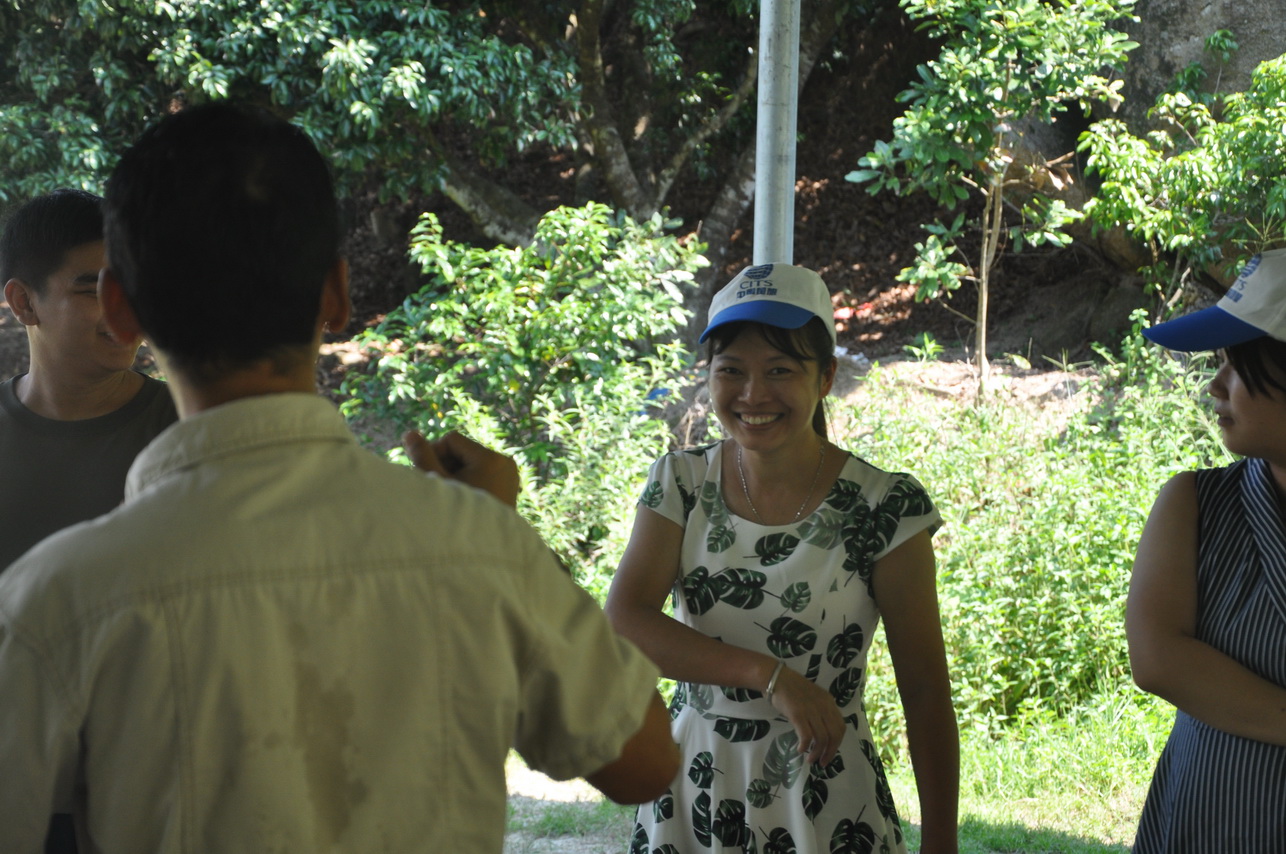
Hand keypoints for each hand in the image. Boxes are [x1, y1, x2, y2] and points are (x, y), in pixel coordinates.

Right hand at [403, 429, 520, 507]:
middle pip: (463, 450)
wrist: (482, 550)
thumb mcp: (437, 483)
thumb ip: (423, 457)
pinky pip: (483, 472)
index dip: (435, 454)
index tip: (430, 475)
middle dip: (447, 465)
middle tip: (438, 487)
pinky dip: (470, 480)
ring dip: (457, 473)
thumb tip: (409, 433)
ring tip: (450, 495)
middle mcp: (505, 462)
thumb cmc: (455, 516)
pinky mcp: (509, 484)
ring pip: (472, 461)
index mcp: (491, 459)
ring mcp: (510, 474)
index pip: (452, 440)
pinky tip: (462, 498)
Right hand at [768, 664, 845, 765]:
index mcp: (829, 702)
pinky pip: (806, 736)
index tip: (830, 753)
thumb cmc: (792, 688)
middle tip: (822, 762)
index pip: (841, 727)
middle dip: (830, 752)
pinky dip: (804, 746)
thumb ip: (821, 710)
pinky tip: (799, 749)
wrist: (776, 677)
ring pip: (821, 738)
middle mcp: (823, 706)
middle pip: (834, 735)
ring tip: (810, 759)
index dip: (837, 743)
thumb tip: (824, 732)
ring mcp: (811, 710)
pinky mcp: (797, 714)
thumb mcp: (814, 697)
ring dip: (816, 752)